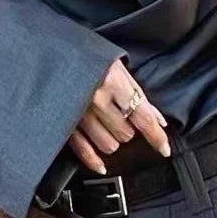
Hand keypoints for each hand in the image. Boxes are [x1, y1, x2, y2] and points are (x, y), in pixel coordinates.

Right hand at [67, 59, 170, 174]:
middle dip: (128, 128)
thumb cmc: (87, 56)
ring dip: (113, 139)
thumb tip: (157, 120)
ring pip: (108, 145)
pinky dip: (94, 161)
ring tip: (107, 126)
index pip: (143, 117)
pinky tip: (101, 165)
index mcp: (112, 82)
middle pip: (126, 134)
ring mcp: (78, 114)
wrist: (52, 51)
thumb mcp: (117, 66)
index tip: (164, 149)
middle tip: (121, 116)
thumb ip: (138, 94)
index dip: (157, 137)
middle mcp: (96, 100)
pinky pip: (83, 151)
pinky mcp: (64, 123)